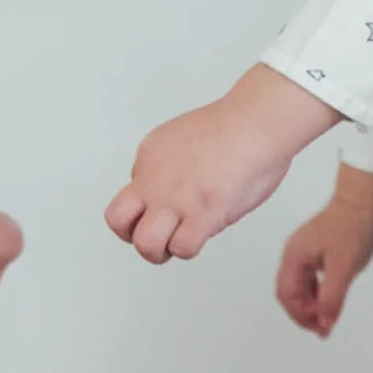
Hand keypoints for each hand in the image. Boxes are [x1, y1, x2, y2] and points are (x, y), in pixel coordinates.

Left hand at [107, 65, 334, 262]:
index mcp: (148, 158)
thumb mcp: (181, 137)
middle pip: (117, 222)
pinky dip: (191, 248)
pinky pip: (182, 249)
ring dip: (161, 251)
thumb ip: (170, 164)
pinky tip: (205, 231)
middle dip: (135, 237)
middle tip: (161, 235)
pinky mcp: (202, 213)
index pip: (128, 197)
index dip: (143, 211)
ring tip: (182, 240)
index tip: (165, 210)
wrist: (255, 121)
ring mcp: (176, 199)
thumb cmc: (236, 127)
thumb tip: (177, 187)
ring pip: (144, 244)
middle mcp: (154, 180)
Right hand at [276, 163, 372, 336]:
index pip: (286, 295)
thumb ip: (332, 298)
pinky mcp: (319, 249)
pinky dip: (319, 293)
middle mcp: (294, 254)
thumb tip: (324, 325)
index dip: (300, 315)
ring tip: (329, 319)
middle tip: (324, 329)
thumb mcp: (343, 269)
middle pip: (289, 292)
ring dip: (312, 304)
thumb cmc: (354, 231)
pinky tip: (332, 301)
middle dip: (304, 313)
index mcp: (294, 257)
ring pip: (301, 286)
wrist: (366, 200)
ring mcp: (306, 251)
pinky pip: (312, 278)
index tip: (321, 328)